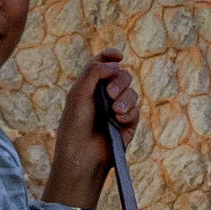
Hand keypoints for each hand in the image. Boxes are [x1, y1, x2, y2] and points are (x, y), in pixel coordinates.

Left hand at [43, 50, 135, 209]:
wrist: (82, 155)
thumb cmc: (74, 126)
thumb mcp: (79, 93)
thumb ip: (95, 71)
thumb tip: (116, 63)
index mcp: (89, 87)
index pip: (102, 65)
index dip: (111, 56)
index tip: (118, 55)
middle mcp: (103, 97)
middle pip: (121, 75)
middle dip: (119, 80)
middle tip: (109, 93)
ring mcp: (116, 110)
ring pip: (131, 91)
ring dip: (124, 98)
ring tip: (114, 111)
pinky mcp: (127, 124)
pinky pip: (135, 109)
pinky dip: (128, 113)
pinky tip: (118, 121)